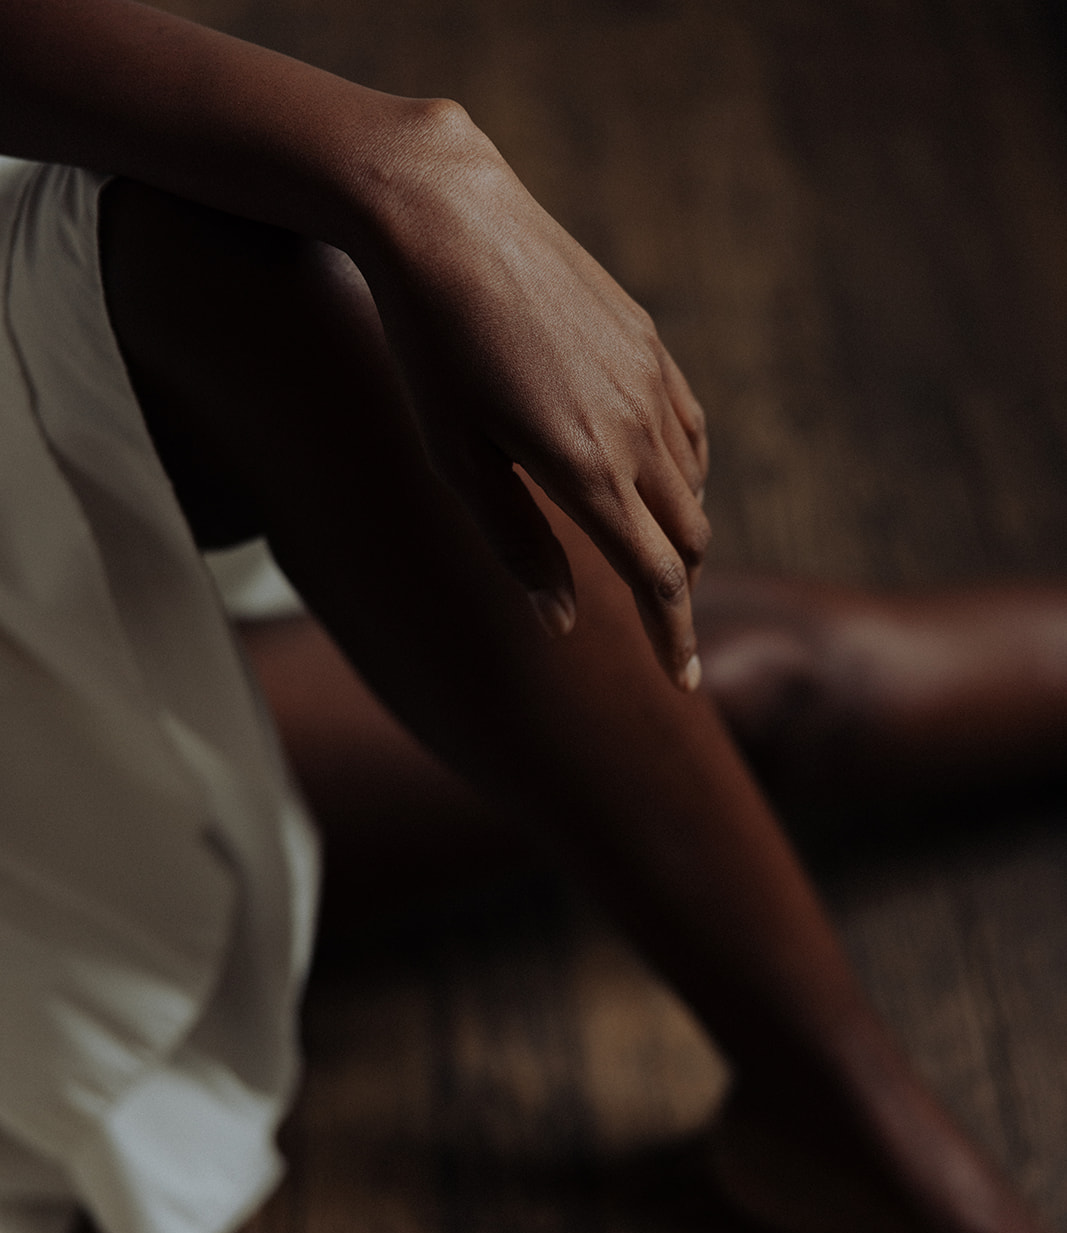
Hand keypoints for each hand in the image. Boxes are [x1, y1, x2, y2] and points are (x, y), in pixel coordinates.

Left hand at [353, 101, 709, 688]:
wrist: (447, 218)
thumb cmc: (430, 349)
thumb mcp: (458, 461)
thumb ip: (517, 545)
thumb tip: (563, 621)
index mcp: (587, 471)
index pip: (657, 580)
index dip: (672, 640)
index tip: (681, 683)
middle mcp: (636, 429)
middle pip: (690, 541)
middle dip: (677, 594)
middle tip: (653, 625)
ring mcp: (650, 379)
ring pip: (695, 486)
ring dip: (679, 534)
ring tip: (643, 556)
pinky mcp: (648, 341)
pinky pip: (691, 429)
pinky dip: (683, 474)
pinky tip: (652, 480)